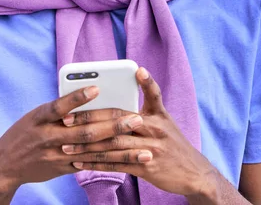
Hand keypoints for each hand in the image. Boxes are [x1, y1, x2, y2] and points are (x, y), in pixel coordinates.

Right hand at [0, 85, 147, 193]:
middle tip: (136, 118)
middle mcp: (49, 137)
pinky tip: (127, 160)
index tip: (97, 88)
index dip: (77, 97)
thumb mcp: (35, 115)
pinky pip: (89, 164)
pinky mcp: (62, 169)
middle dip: (113, 125)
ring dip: (119, 149)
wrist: (5, 165)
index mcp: (40, 118)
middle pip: (85, 131)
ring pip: (93, 151)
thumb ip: (59, 108)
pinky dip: (107, 161)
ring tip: (141, 146)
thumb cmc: (24, 132)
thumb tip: (88, 95)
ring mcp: (57, 155)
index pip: (60, 106)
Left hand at [66, 67, 217, 196]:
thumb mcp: (165, 120)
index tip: (92, 90)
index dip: (123, 90)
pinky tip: (81, 164)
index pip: (138, 98)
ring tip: (66, 146)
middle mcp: (154, 129)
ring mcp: (150, 149)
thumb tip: (127, 87)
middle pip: (116, 121)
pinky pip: (116, 165)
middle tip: (66, 120)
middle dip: (88, 120)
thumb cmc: (173, 144)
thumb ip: (147, 104)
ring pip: (112, 145)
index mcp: (157, 114)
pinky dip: (96, 164)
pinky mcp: (146, 168)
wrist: (194, 173)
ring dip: (87, 146)